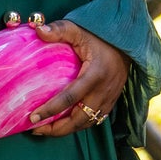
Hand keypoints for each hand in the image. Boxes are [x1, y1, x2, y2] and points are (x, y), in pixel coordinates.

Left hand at [26, 21, 129, 137]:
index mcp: (94, 74)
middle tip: (36, 129)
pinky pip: (95, 119)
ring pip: (87, 123)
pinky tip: (66, 123)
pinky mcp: (112, 101)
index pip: (69, 98)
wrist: (128, 41)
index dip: (50, 110)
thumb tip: (38, 31)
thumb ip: (59, 30)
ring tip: (47, 129)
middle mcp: (103, 90)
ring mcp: (109, 98)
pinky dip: (80, 125)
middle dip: (57, 129)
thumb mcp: (79, 30)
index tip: (32, 118)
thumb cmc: (100, 35)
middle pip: (79, 119)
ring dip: (67, 129)